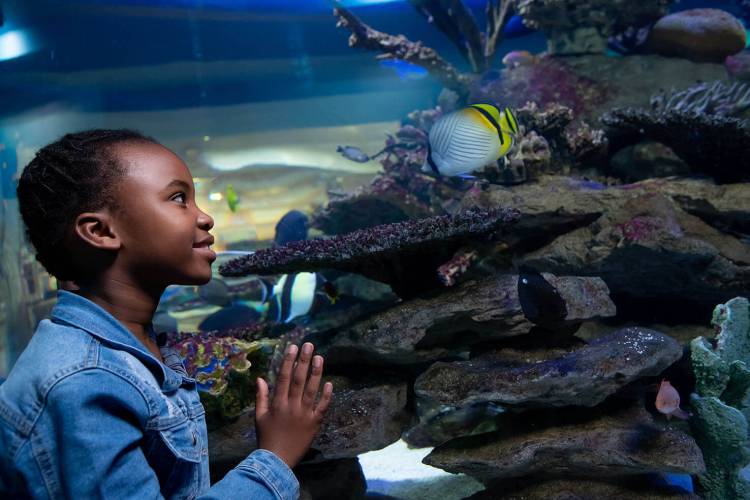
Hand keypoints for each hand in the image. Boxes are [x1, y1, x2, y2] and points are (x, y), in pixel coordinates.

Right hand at [255, 342, 332, 467]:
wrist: (277, 461)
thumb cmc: (267, 437)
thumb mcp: (259, 417)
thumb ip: (261, 397)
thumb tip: (260, 378)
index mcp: (278, 403)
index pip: (284, 377)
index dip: (288, 361)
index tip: (293, 347)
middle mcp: (291, 406)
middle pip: (299, 379)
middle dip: (303, 361)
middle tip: (309, 345)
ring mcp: (304, 414)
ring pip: (312, 390)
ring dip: (316, 373)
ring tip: (320, 357)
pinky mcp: (314, 423)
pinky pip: (322, 407)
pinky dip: (326, 395)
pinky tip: (329, 382)